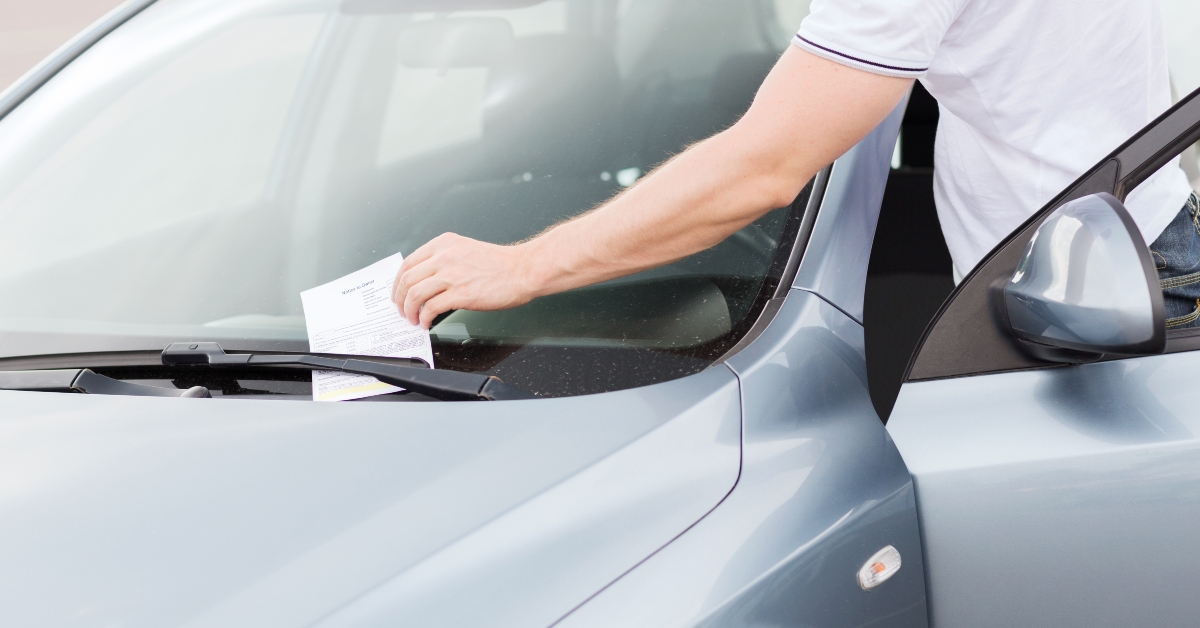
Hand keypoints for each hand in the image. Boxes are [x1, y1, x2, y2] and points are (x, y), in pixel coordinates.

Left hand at [392, 233, 537, 328]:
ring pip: (415, 294)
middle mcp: (444, 256)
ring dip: (409, 311)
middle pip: (407, 279)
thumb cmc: (499, 264)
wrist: (522, 270)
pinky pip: (431, 308)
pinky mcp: (462, 293)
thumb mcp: (464, 250)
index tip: (398, 294)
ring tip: (413, 319)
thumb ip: (443, 259)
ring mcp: (452, 274)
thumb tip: (424, 280)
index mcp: (444, 244)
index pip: (408, 263)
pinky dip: (424, 318)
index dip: (398, 283)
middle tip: (402, 310)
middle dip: (399, 299)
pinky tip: (427, 322)